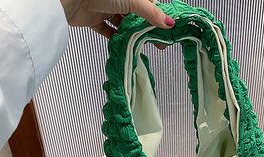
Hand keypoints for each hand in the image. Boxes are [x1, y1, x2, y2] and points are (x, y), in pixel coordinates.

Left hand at [60, 0, 174, 37]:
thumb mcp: (132, 1)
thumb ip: (150, 13)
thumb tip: (169, 22)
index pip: (149, 5)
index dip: (158, 19)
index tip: (167, 32)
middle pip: (137, 16)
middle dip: (147, 30)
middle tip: (157, 44)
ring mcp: (106, 7)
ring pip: (123, 24)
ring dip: (132, 35)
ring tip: (141, 46)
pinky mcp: (94, 19)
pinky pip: (108, 31)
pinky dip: (115, 38)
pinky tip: (123, 45)